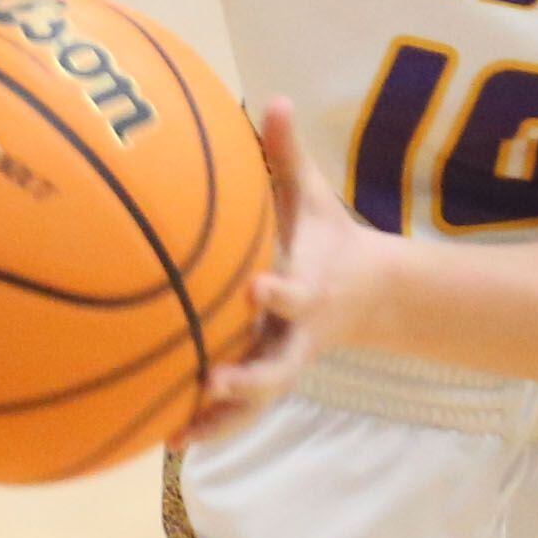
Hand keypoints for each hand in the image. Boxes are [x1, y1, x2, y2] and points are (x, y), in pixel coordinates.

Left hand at [174, 97, 389, 446]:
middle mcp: (298, 333)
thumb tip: (271, 96)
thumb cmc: (327, 237)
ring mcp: (286, 361)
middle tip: (215, 378)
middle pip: (281, 364)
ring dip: (224, 417)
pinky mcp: (270, 378)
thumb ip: (287, 154)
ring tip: (181, 433)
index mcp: (310, 286)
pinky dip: (210, 427)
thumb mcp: (312, 196)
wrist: (370, 294)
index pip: (298, 293)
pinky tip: (167, 441)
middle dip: (251, 375)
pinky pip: (241, 411)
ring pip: (258, 399)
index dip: (280, 295)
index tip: (255, 289)